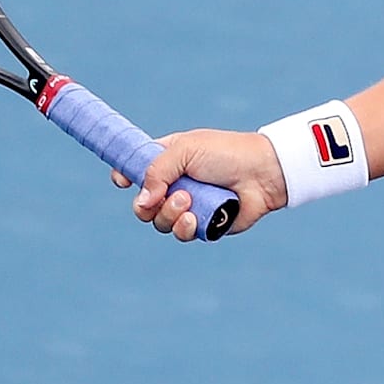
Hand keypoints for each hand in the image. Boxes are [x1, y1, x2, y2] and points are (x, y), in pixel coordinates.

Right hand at [108, 128, 289, 241]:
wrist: (262, 173)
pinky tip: (195, 218)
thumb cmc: (226, 153)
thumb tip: (140, 201)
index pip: (135, 170)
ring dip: (169, 214)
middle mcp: (174, 185)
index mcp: (167, 160)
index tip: (121, 181)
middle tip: (169, 195)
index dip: (124, 176)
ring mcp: (188, 207)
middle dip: (147, 205)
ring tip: (188, 201)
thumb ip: (156, 171)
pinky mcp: (203, 225)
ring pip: (159, 223)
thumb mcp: (185, 150)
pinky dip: (184, 228)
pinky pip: (182, 234)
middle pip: (142, 206)